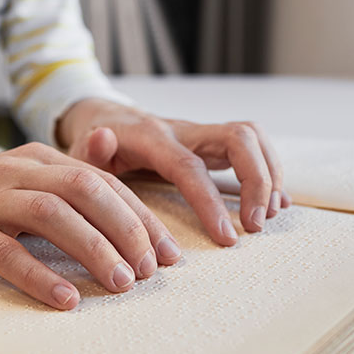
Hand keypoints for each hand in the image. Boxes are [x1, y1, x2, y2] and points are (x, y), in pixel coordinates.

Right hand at [0, 143, 182, 309]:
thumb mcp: (21, 182)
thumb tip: (118, 188)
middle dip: (127, 228)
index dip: (140, 215)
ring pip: (50, 215)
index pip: (101, 180)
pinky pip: (5, 252)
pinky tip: (65, 300)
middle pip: (84, 189)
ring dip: (92, 249)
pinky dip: (39, 276)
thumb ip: (65, 182)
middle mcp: (15, 170)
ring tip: (121, 283)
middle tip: (151, 269)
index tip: (167, 252)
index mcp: (36, 157)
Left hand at [58, 98, 291, 245]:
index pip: (189, 166)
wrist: (105, 118)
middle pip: (238, 138)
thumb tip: (102, 138)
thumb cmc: (93, 143)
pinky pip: (250, 147)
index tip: (227, 236)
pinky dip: (268, 171)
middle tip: (257, 225)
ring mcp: (200, 133)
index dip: (210, 201)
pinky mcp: (210, 142)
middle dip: (257, 181)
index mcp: (151, 138)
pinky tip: (272, 202)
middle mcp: (182, 130)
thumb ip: (90, 150)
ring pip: (251, 137)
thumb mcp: (81, 150)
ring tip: (269, 214)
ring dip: (269, 174)